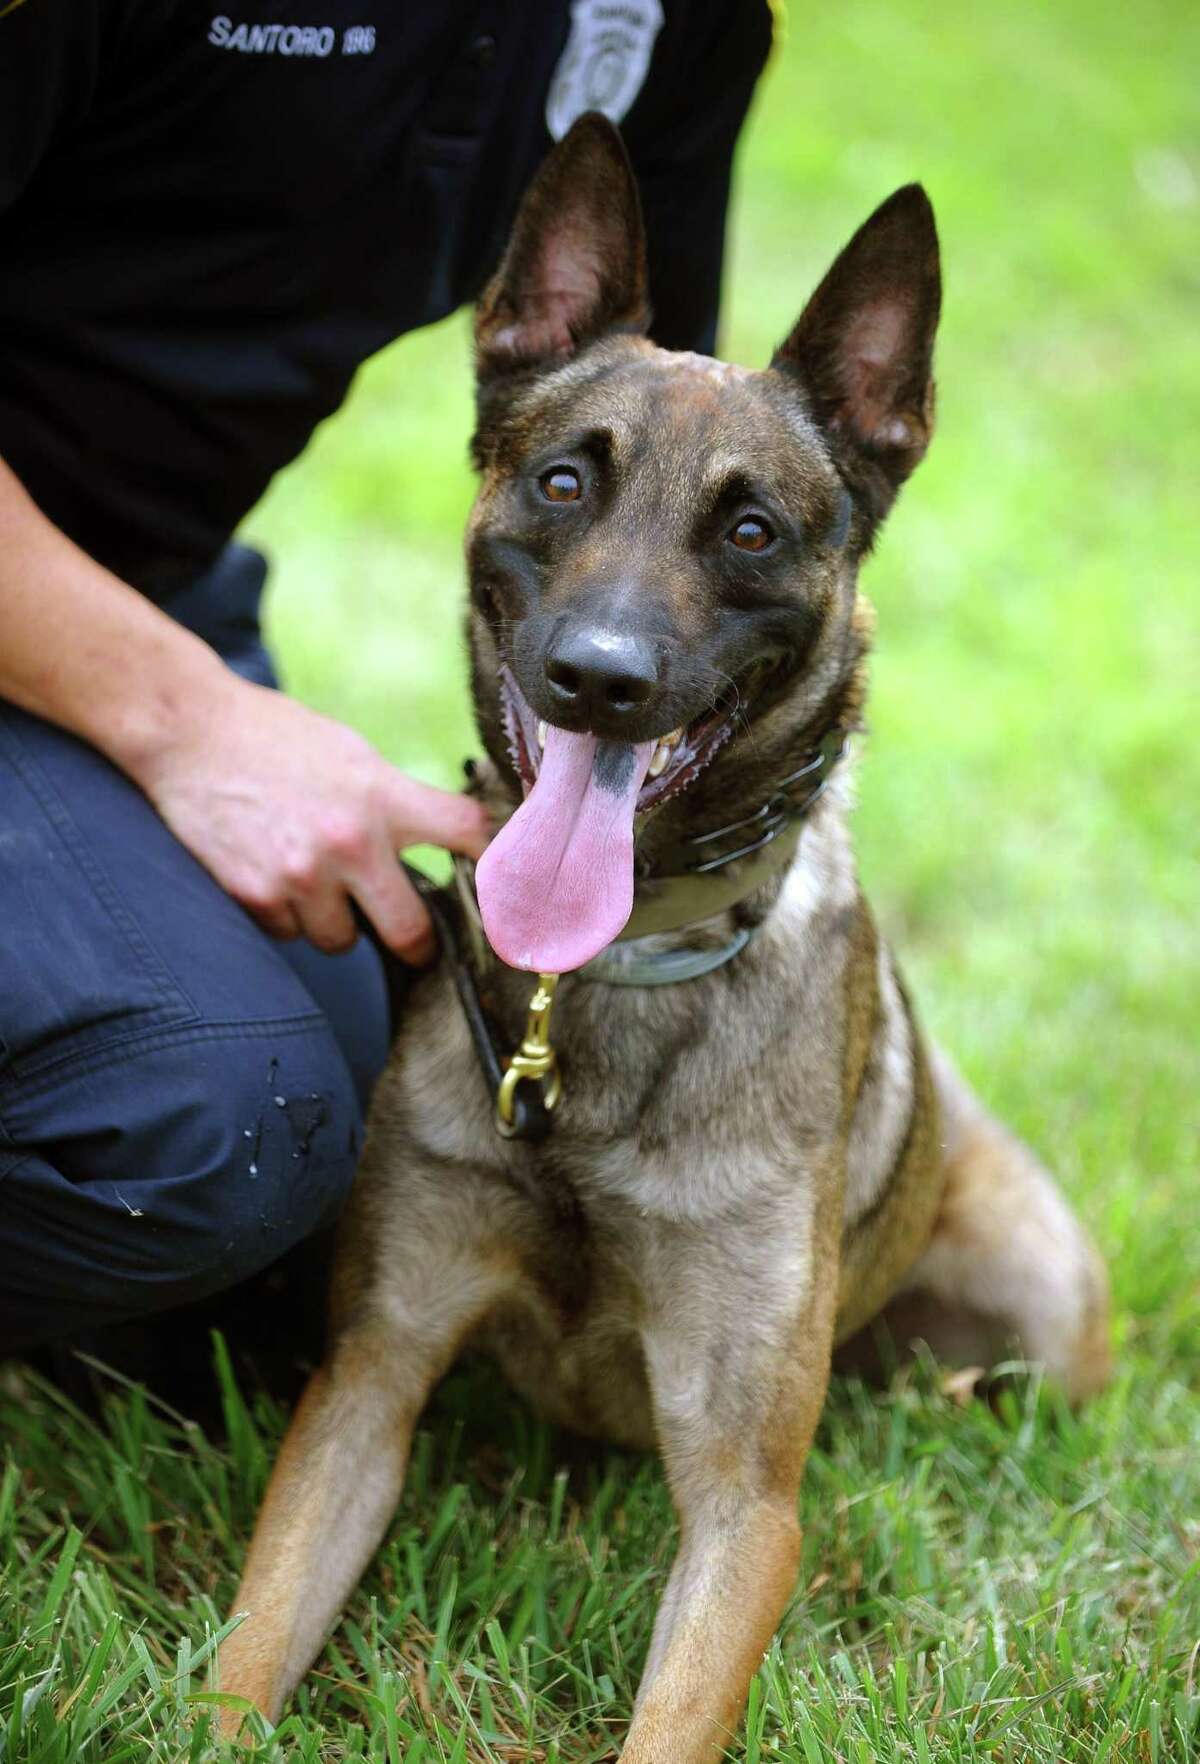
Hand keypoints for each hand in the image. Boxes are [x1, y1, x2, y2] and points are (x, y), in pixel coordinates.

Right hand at [131, 673, 488, 962]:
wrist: (188, 731)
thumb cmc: (274, 737)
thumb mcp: (351, 754)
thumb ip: (393, 799)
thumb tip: (442, 839)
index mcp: (382, 796)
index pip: (466, 834)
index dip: (493, 864)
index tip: (501, 887)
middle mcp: (349, 842)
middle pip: (411, 931)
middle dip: (416, 943)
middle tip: (417, 944)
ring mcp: (301, 875)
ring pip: (343, 940)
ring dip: (339, 923)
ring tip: (320, 884)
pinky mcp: (256, 896)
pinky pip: (291, 934)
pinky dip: (290, 917)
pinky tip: (275, 877)